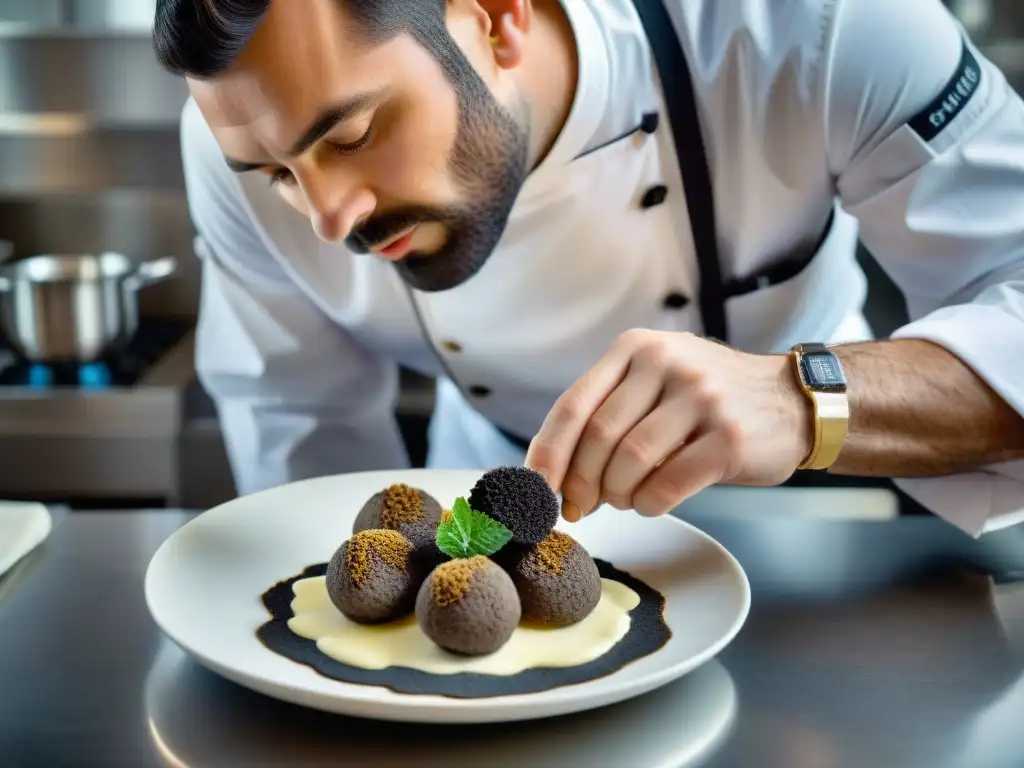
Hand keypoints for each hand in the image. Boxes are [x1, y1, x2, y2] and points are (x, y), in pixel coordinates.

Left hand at [525, 329, 812, 520]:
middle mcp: (667, 363)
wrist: (791, 401)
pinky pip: (668, 484)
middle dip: (580, 483)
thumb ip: (607, 412)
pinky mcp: (729, 437)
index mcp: (636, 348)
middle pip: (598, 437)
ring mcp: (701, 398)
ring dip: (618, 494)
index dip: (548, 453)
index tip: (535, 489)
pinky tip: (653, 502)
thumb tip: (553, 474)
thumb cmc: (708, 402)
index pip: (573, 405)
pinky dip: (650, 503)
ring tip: (625, 498)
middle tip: (579, 507)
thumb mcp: (655, 382)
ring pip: (631, 462)